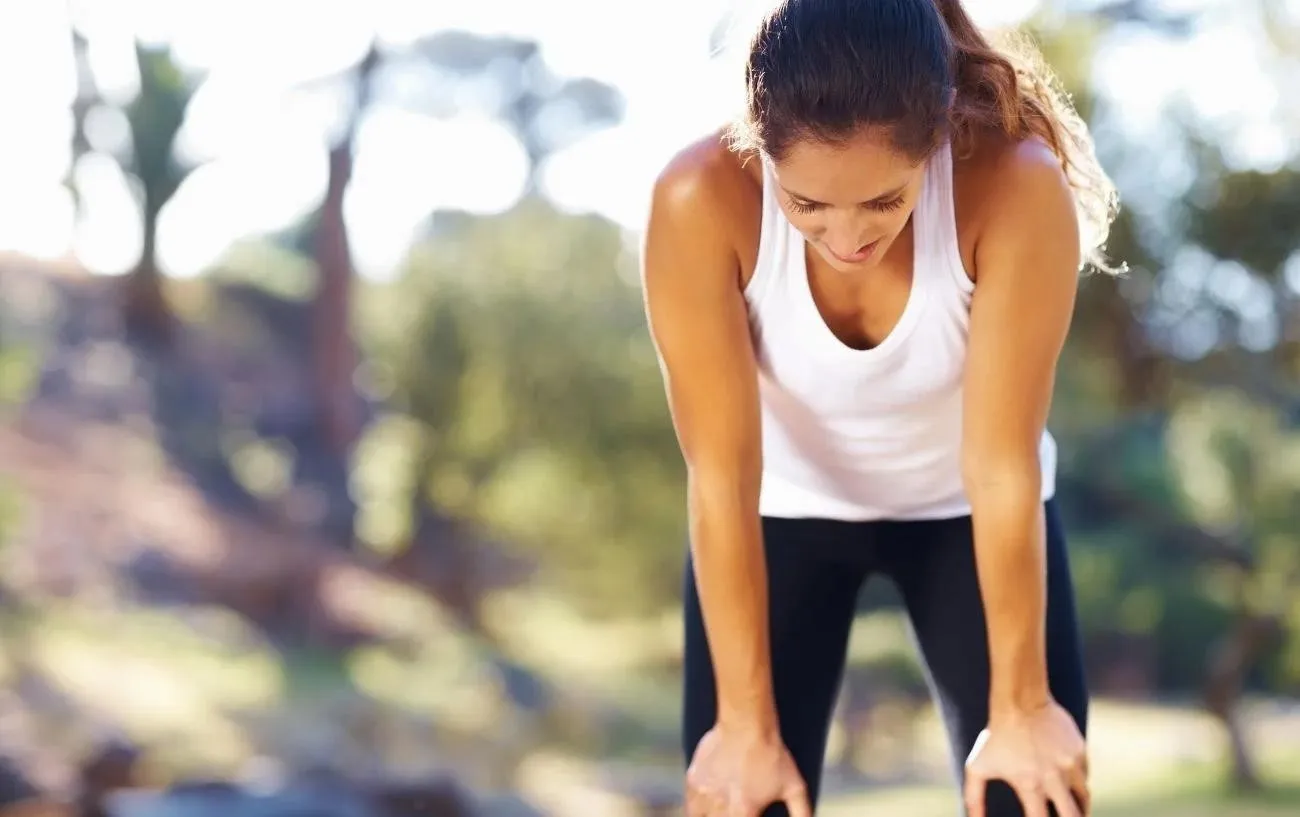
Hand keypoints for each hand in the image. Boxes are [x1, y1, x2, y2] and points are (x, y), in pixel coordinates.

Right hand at [686, 722, 811, 816]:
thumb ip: (802, 813)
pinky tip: (711, 806)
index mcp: (743, 813)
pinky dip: (698, 810)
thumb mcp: (795, 787)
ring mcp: (703, 794)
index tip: (752, 815)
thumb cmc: (772, 754)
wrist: (746, 723)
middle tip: (739, 809)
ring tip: (726, 810)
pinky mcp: (693, 781)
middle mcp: (720, 807)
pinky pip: (691, 806)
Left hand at [964, 701, 1088, 816]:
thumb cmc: (995, 735)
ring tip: (1074, 812)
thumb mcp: (977, 767)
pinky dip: (1079, 783)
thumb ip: (974, 798)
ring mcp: (1070, 765)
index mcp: (1030, 786)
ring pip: (1083, 798)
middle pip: (1073, 816)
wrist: (1020, 701)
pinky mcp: (1081, 752)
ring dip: (1079, 808)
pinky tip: (1072, 786)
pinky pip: (1085, 775)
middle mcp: (1054, 779)